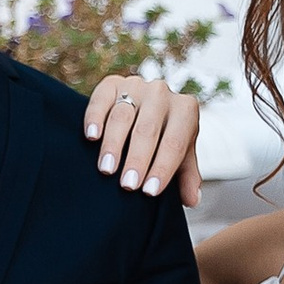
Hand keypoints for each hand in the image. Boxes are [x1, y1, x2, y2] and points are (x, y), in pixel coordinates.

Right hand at [85, 74, 202, 206]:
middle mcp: (162, 93)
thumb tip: (192, 201)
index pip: (175, 143)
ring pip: (123, 116)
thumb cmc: (164, 139)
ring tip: (106, 169)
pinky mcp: (111, 83)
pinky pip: (101, 99)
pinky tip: (91, 137)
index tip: (149, 192)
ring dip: (114, 144)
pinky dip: (95, 118)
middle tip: (127, 185)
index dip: (162, 168)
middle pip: (148, 130)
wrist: (146, 109)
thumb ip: (186, 176)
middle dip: (137, 160)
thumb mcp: (180, 156)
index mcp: (185, 110)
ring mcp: (136, 86)